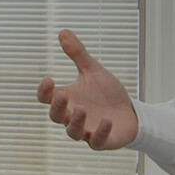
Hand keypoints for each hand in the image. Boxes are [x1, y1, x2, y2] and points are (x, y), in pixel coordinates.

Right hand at [34, 29, 139, 150]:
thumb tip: (63, 32)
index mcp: (68, 99)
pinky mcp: (101, 141)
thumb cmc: (107, 93)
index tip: (49, 79)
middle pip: (56, 116)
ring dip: (75, 122)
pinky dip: (100, 132)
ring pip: (72, 132)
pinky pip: (96, 141)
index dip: (44, 91)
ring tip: (82, 109)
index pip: (47, 98)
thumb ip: (77, 54)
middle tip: (62, 95)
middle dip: (57, 107)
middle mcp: (72, 116)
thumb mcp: (92, 70)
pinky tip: (106, 120)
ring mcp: (86, 130)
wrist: (130, 112)